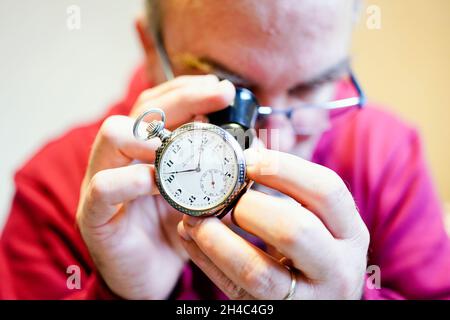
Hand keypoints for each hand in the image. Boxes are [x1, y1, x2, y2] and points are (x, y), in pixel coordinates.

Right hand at [76, 75, 234, 298]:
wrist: (151, 275)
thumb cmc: (176, 230)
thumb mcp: (201, 194)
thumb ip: (218, 168)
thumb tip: (254, 145)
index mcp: (144, 149)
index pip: (159, 105)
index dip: (188, 90)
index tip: (223, 89)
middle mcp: (120, 158)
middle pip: (140, 111)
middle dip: (182, 99)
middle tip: (219, 94)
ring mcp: (101, 181)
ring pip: (112, 135)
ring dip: (154, 136)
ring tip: (188, 147)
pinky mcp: (93, 213)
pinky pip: (104, 186)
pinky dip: (133, 180)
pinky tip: (158, 184)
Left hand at [177, 148, 369, 298]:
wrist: (317, 302)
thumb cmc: (313, 252)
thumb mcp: (317, 221)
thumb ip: (291, 192)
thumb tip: (242, 155)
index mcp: (351, 232)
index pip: (327, 190)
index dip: (283, 168)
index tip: (248, 160)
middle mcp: (338, 268)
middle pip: (294, 229)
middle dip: (250, 207)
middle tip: (226, 197)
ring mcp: (306, 298)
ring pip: (257, 271)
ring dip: (217, 239)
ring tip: (196, 218)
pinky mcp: (273, 314)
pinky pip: (233, 290)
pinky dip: (205, 260)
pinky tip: (190, 237)